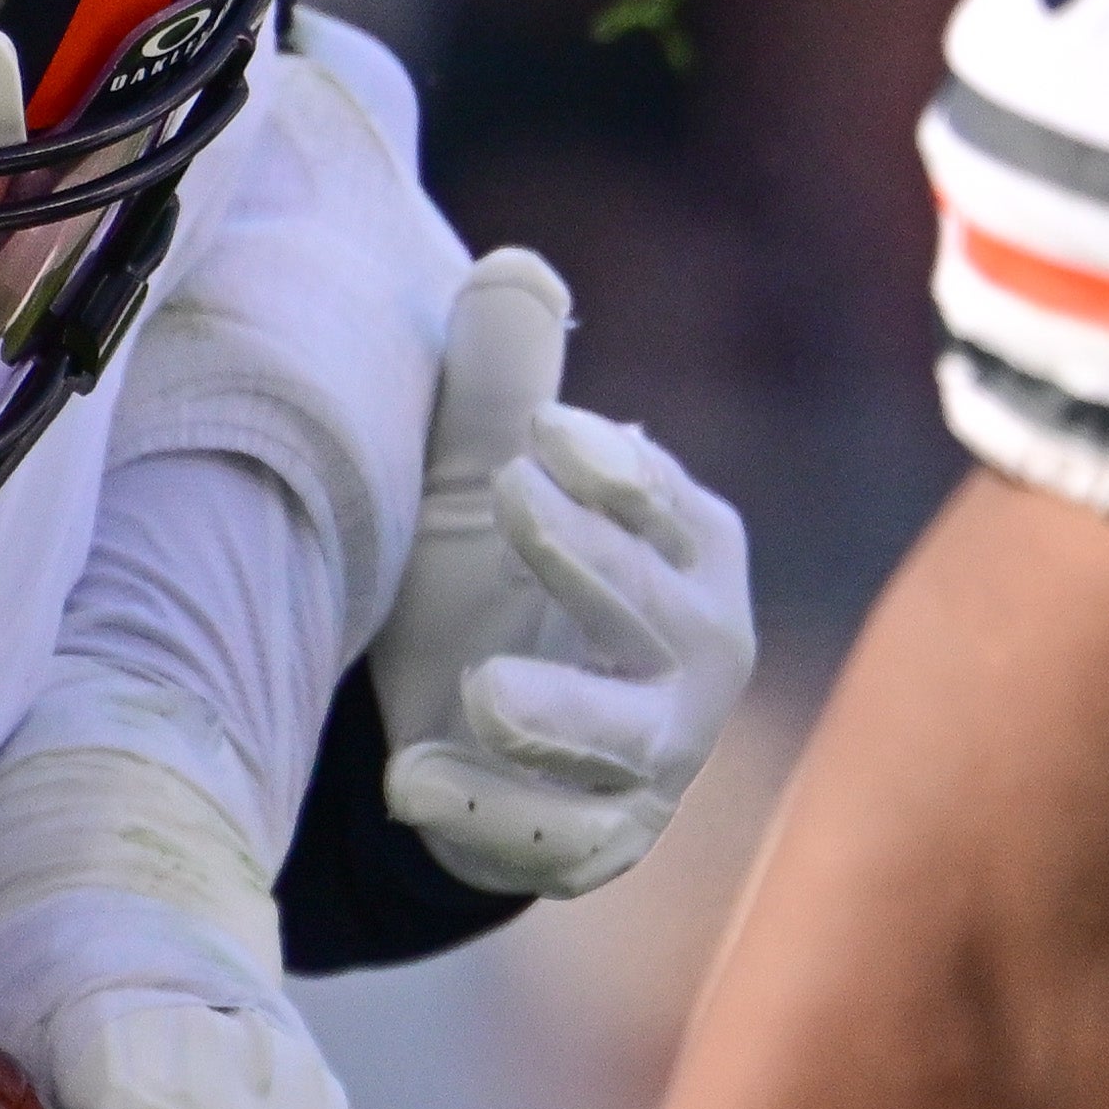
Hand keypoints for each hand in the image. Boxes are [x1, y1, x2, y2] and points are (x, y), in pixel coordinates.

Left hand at [371, 249, 758, 902]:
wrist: (454, 735)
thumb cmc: (488, 579)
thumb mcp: (471, 484)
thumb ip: (494, 391)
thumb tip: (513, 267)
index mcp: (690, 549)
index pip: (674, 506)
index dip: (617, 470)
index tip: (541, 435)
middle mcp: (697, 652)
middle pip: (663, 611)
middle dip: (591, 559)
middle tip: (508, 495)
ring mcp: (657, 755)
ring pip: (631, 741)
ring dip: (561, 712)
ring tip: (482, 690)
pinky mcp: (601, 840)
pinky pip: (565, 841)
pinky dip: (493, 816)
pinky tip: (410, 780)